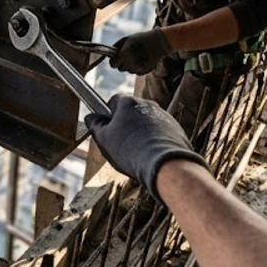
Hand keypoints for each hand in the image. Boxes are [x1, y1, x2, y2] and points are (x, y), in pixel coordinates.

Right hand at [85, 95, 208, 200]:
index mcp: (128, 102)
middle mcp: (147, 103)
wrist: (163, 164)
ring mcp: (163, 115)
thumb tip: (91, 118)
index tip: (106, 129)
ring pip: (146, 122)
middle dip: (125, 124)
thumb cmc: (130, 150)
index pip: (113, 101)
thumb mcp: (104, 139)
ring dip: (140, 132)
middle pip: (131, 111)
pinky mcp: (175, 128)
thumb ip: (95, 126)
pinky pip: (160, 132)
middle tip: (120, 143)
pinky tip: (150, 154)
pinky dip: (155, 140)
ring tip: (137, 152)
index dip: (108, 116)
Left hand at [110, 29, 172, 74]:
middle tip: (128, 55)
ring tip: (137, 56)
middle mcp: (130, 63)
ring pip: (128, 70)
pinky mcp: (144, 72)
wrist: (158, 43)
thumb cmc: (141, 39)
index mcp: (124, 54)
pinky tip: (142, 60)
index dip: (114, 61)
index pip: (112, 64)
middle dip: (122, 63)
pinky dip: (137, 67)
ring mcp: (137, 68)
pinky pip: (136, 72)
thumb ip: (116, 47)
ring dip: (130, 65)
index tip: (117, 58)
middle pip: (120, 68)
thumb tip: (110, 55)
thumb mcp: (126, 39)